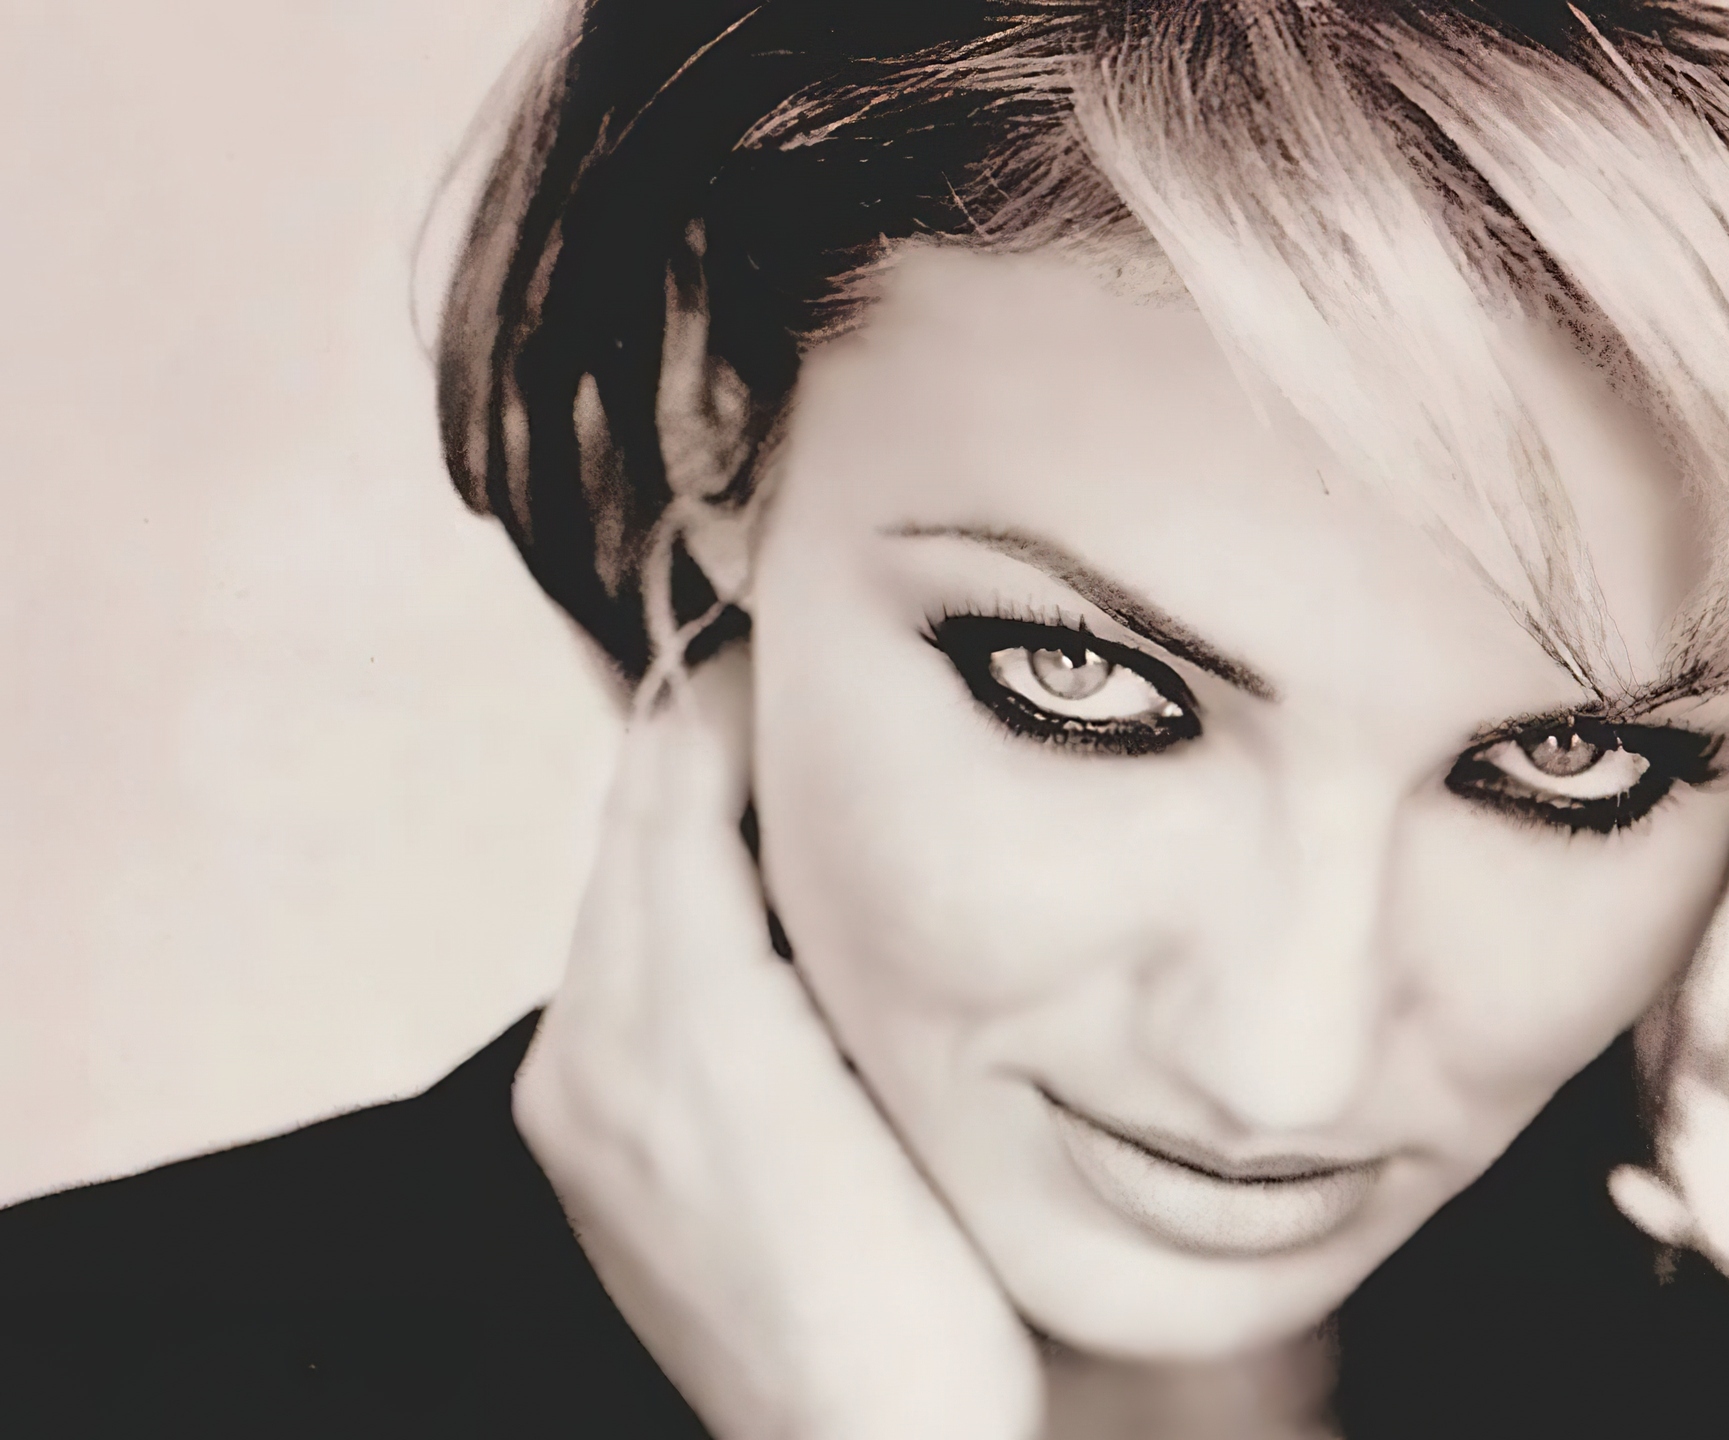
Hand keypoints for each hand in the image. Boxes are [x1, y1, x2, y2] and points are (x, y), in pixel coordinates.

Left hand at [512, 646, 1042, 1439]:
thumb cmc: (895, 1294)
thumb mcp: (843, 1075)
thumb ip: (759, 903)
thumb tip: (741, 749)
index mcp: (651, 1021)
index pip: (665, 791)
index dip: (727, 696)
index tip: (799, 626)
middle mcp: (586, 1050)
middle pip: (631, 834)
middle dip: (699, 740)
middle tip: (796, 662)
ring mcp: (588, 1103)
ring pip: (628, 895)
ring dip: (690, 813)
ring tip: (785, 754)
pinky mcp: (601, 1147)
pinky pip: (625, 970)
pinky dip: (677, 900)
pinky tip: (753, 894)